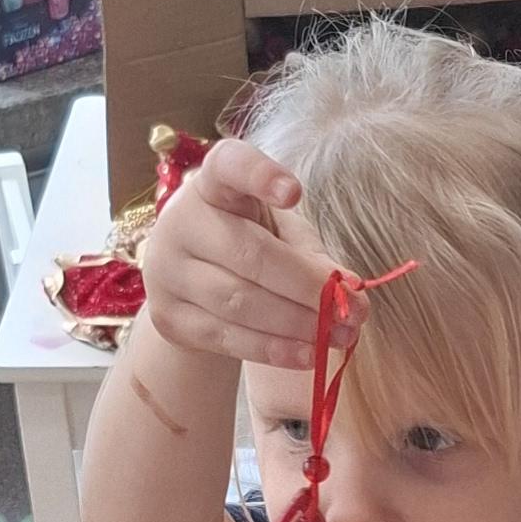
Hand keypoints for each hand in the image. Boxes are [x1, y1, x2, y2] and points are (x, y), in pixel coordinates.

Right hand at [138, 139, 357, 374]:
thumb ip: (311, 257)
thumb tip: (351, 294)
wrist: (192, 290)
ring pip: (238, 302)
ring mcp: (167, 272)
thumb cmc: (248, 247)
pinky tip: (309, 355)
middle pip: (248, 253)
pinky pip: (227, 337)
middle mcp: (180, 221)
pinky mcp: (168, 318)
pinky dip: (274, 349)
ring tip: (341, 336)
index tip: (295, 193)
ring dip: (297, 323)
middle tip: (353, 309)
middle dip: (307, 285)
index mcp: (211, 185)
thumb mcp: (279, 235)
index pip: (228, 166)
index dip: (259, 175)